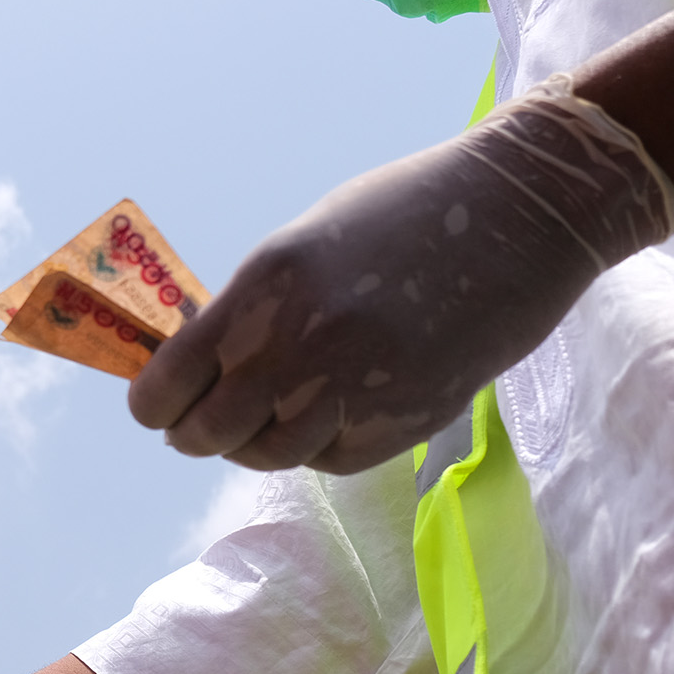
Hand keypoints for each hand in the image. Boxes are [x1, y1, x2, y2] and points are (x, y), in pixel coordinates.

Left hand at [130, 79, 673, 473]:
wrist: (519, 217)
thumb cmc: (405, 213)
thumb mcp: (302, 246)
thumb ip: (250, 308)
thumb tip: (199, 362)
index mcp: (262, 291)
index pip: (168, 384)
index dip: (154, 403)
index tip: (156, 403)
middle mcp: (298, 349)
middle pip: (207, 435)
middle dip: (195, 432)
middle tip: (200, 421)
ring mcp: (352, 393)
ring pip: (267, 456)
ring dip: (254, 442)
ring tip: (266, 414)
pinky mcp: (402, 425)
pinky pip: (329, 460)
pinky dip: (316, 446)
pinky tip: (327, 413)